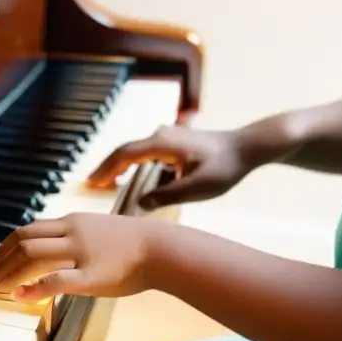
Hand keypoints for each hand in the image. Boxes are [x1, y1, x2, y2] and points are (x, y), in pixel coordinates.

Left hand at [0, 213, 169, 301]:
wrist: (163, 250)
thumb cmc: (133, 245)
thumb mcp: (97, 231)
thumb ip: (73, 238)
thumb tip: (52, 253)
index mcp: (72, 222)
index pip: (28, 229)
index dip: (5, 246)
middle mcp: (72, 233)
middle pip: (23, 241)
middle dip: (0, 260)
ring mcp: (80, 252)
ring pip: (32, 256)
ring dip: (8, 272)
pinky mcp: (91, 275)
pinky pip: (55, 280)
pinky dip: (32, 287)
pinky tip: (19, 295)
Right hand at [87, 125, 255, 209]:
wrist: (250, 147)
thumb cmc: (225, 167)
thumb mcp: (196, 188)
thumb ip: (165, 196)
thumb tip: (140, 204)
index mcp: (161, 143)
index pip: (123, 154)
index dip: (105, 169)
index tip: (91, 182)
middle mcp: (162, 135)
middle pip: (126, 151)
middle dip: (109, 168)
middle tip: (93, 184)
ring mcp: (169, 136)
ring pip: (137, 152)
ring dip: (123, 167)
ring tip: (111, 184)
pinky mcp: (177, 142)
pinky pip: (150, 153)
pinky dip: (138, 166)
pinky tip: (138, 180)